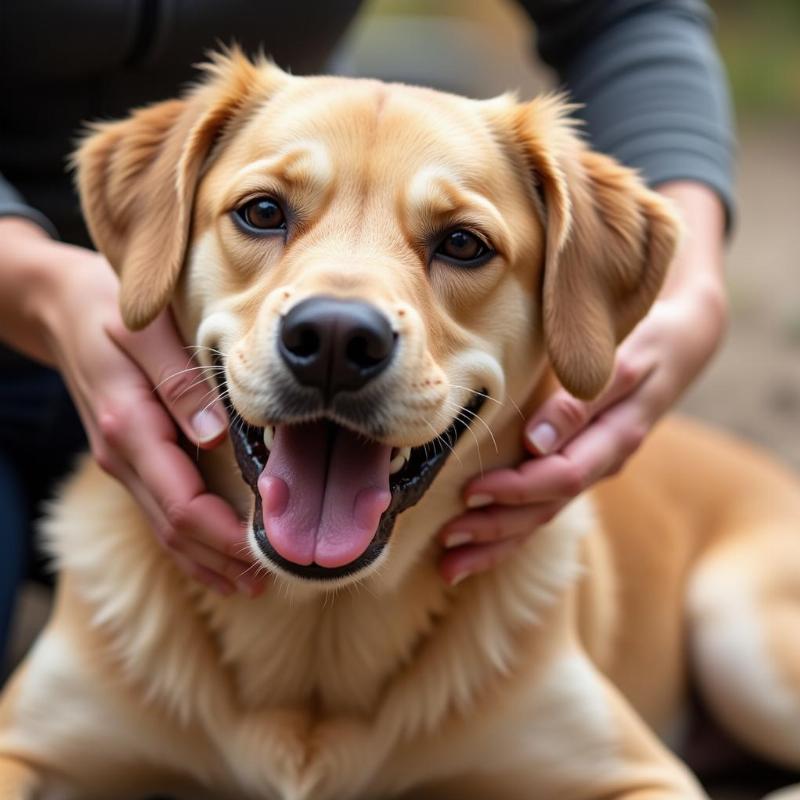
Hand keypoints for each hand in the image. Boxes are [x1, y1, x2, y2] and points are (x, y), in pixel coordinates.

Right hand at [0, 218, 262, 595]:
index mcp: (131, 428)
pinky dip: (187, 541)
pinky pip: (158, 512)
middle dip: (222, 558)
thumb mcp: (145, 333)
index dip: (225, 536)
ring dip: (206, 559)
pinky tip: (210, 557)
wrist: (60, 309)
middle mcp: (123, 457)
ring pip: (165, 528)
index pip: (183, 504)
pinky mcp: (127, 459)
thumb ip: (181, 383)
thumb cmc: (108, 311)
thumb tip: (216, 435)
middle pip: (175, 528)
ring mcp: (122, 462)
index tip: (266, 550)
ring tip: (248, 583)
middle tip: (272, 579)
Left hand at [437, 182, 726, 585]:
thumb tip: (535, 443)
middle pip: (545, 508)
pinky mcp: (578, 466)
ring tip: (451, 566)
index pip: (562, 476)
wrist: (680, 346)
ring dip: (496, 542)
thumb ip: (581, 401)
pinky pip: (544, 507)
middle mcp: (602, 463)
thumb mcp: (625, 361)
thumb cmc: (649, 342)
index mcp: (615, 438)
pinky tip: (478, 548)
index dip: (517, 489)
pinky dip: (510, 532)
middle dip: (496, 529)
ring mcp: (591, 469)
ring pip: (542, 516)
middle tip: (447, 545)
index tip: (472, 492)